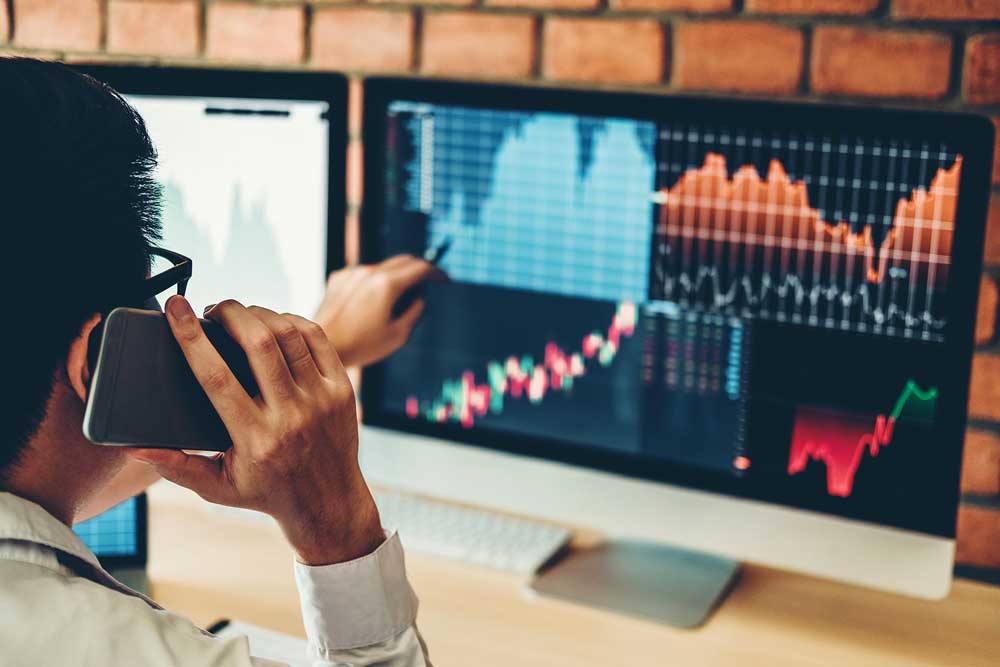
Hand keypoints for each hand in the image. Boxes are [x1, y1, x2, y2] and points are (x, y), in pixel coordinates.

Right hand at [126, 296, 382, 565]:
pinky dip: (291, 321)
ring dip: (259, 314)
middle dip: (230, 313)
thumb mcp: (218, 487)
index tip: (175, 309)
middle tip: (213, 309)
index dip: (192, 338)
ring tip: (240, 316)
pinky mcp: (342, 389)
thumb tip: (133, 447)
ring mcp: (321, 399)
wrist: (330, 503)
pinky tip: (273, 324)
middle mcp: (291, 415)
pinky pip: (317, 338)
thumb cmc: (268, 493)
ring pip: (289, 334)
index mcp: (255, 438)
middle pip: (258, 343)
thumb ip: (176, 466)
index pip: (217, 377)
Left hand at [314, 255, 445, 366]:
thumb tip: (420, 297)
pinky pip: (364, 273)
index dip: (437, 272)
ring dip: (395, 277)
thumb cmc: (360, 345)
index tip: (443, 279)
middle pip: (404, 260)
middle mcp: (369, 272)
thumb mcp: (399, 335)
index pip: (421, 267)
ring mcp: (353, 272)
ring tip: (393, 304)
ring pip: (384, 266)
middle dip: (419, 270)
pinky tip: (370, 304)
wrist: (323, 345)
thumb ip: (415, 311)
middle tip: (426, 285)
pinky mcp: (340, 277)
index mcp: (387, 285)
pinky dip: (374, 282)